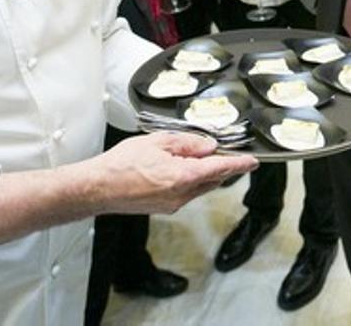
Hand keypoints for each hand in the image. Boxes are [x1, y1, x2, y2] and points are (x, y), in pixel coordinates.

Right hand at [92, 132, 257, 214]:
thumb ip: (187, 143)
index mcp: (183, 176)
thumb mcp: (158, 142)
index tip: (252, 162)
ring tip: (189, 155)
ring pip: (200, 186)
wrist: (98, 188)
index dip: (239, 164)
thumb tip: (208, 147)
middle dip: (220, 166)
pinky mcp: (164, 208)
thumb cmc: (122, 164)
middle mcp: (182, 195)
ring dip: (203, 172)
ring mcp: (173, 204)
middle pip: (212, 179)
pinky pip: (186, 193)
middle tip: (219, 150)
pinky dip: (189, 180)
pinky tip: (175, 168)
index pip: (220, 169)